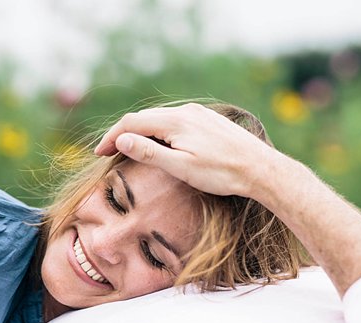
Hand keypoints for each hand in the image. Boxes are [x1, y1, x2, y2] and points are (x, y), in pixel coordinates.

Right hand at [94, 103, 279, 197]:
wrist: (261, 169)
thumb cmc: (221, 173)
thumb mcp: (181, 167)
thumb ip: (149, 152)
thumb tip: (122, 139)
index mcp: (175, 121)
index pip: (132, 123)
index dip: (112, 137)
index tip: (99, 153)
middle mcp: (185, 111)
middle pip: (144, 118)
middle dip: (123, 134)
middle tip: (107, 153)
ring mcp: (198, 114)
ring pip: (160, 119)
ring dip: (140, 133)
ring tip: (128, 150)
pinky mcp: (208, 120)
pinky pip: (175, 121)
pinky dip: (158, 132)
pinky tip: (159, 144)